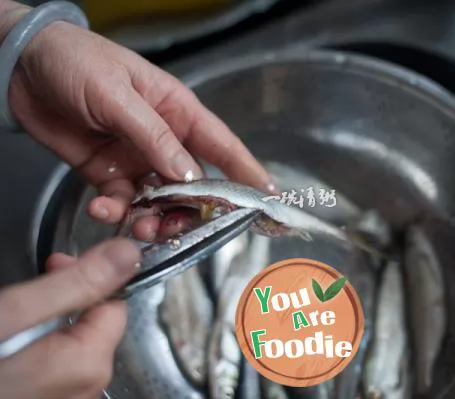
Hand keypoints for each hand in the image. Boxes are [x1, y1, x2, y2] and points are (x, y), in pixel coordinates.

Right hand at [0, 239, 139, 398]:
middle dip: (66, 301)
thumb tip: (126, 255)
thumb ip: (73, 285)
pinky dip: (35, 351)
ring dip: (47, 326)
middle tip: (26, 293)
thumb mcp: (11, 314)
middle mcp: (85, 390)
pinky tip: (8, 349)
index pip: (115, 305)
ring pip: (71, 346)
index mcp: (87, 365)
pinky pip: (52, 368)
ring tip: (10, 324)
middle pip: (94, 326)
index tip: (56, 266)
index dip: (89, 279)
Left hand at [1, 1, 276, 239]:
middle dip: (190, 210)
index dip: (248, 173)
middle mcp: (163, 139)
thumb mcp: (118, 95)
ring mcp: (136, 158)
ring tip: (136, 225)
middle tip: (179, 229)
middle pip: (193, 184)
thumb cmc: (76, 62)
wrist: (20, 67)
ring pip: (158, 200)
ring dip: (151, 218)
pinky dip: (114, 212)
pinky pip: (122, 202)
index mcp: (177, 111)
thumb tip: (188, 177)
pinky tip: (102, 208)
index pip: (223, 146)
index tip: (268, 198)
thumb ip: (154, 137)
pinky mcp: (108, 173)